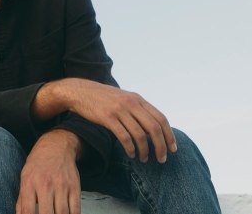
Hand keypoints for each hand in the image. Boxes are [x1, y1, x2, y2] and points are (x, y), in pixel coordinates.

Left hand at [17, 130, 81, 213]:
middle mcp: (45, 184)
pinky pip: (76, 209)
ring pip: (62, 213)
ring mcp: (61, 185)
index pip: (27, 210)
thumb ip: (22, 199)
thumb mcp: (25, 177)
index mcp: (29, 182)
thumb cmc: (38, 164)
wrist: (56, 146)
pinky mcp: (75, 186)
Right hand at [36, 78, 175, 162]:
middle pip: (154, 128)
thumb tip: (153, 127)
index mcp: (138, 99)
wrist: (80, 91)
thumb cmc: (103, 98)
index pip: (161, 119)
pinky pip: (124, 137)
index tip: (172, 149)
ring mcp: (119, 110)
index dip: (169, 135)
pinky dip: (130, 149)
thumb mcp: (124, 98)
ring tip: (144, 159)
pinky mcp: (108, 118)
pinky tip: (130, 154)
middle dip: (161, 146)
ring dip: (145, 151)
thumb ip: (138, 109)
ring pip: (140, 135)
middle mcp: (131, 103)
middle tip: (162, 159)